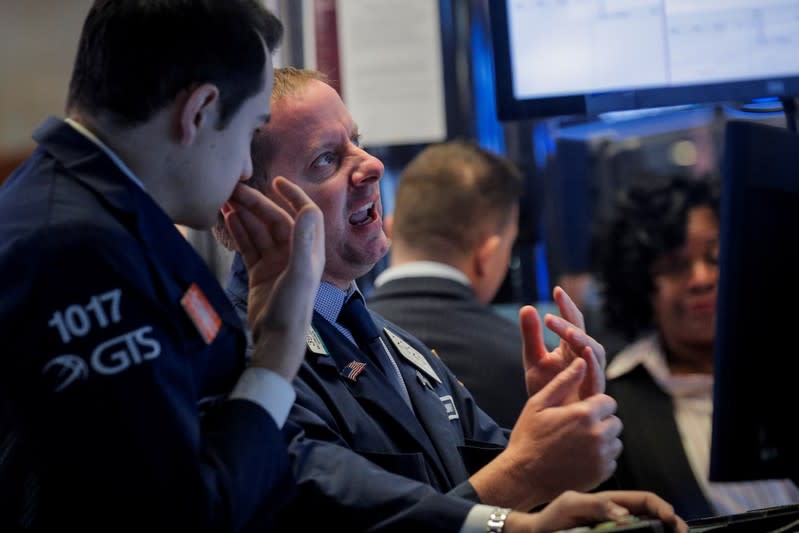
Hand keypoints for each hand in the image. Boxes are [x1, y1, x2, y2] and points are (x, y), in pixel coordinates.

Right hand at [223, 177, 324, 379]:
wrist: (277, 339)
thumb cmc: (293, 309)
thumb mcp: (299, 273)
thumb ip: (302, 241)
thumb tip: (306, 209)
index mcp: (311, 250)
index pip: (305, 213)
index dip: (293, 195)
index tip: (277, 180)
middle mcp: (295, 253)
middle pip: (276, 219)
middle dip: (257, 204)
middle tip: (235, 189)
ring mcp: (276, 262)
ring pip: (259, 231)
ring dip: (245, 215)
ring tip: (225, 199)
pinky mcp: (260, 272)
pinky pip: (249, 245)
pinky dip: (239, 231)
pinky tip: (227, 218)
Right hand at [470, 359, 621, 509]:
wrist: (523, 476)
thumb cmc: (528, 437)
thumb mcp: (538, 404)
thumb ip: (564, 382)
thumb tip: (581, 361)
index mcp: (584, 414)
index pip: (608, 401)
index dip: (595, 405)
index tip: (579, 412)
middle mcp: (597, 434)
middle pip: (614, 421)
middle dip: (600, 422)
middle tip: (576, 428)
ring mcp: (601, 456)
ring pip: (615, 441)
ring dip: (602, 440)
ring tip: (578, 443)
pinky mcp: (601, 473)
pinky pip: (612, 460)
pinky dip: (600, 458)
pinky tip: (580, 457)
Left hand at [504, 490, 687, 532]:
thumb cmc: (552, 517)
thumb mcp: (571, 504)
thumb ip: (597, 505)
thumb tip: (625, 516)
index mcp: (610, 503)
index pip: (645, 501)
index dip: (662, 509)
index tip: (673, 522)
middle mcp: (616, 517)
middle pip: (651, 518)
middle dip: (671, 524)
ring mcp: (613, 530)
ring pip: (645, 532)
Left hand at [520, 286, 605, 400]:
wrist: (548, 420)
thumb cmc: (546, 389)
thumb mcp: (533, 359)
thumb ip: (531, 335)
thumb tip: (528, 307)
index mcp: (571, 348)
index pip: (573, 322)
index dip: (567, 306)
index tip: (557, 290)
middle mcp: (585, 359)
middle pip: (584, 335)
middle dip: (571, 324)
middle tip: (552, 319)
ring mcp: (591, 375)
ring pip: (596, 353)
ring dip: (583, 340)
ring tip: (569, 332)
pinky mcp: (593, 393)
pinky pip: (597, 376)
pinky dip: (592, 364)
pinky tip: (584, 353)